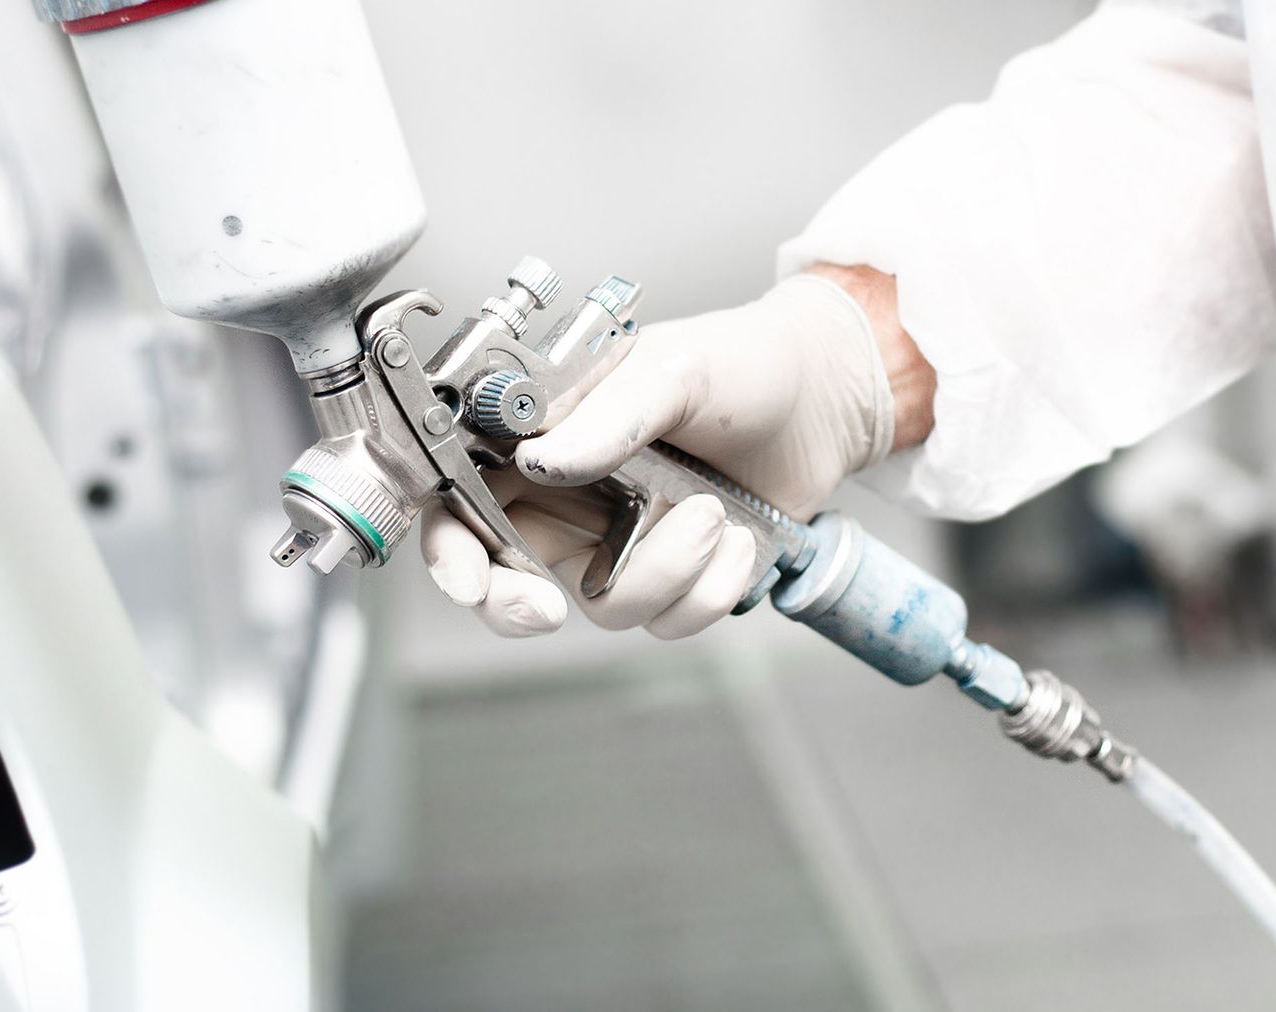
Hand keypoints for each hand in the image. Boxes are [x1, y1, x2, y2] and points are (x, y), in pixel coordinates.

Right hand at [420, 265, 934, 637]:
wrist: (826, 396)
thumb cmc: (743, 362)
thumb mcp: (672, 369)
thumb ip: (607, 414)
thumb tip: (542, 458)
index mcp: (545, 437)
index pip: (463, 500)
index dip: (448, 548)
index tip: (467, 578)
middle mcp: (571, 496)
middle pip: (506, 581)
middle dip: (518, 606)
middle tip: (548, 608)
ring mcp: (622, 542)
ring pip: (604, 607)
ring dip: (663, 573)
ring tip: (714, 514)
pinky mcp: (676, 575)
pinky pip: (670, 620)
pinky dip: (711, 590)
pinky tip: (739, 540)